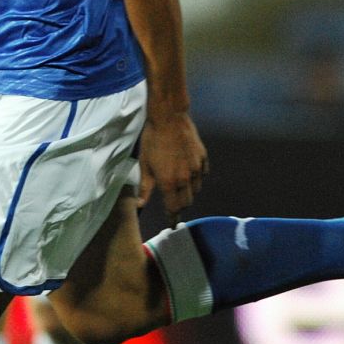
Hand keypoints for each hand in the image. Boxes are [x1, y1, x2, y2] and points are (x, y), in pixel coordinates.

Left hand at [139, 111, 207, 226]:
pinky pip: (203, 175)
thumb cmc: (152, 140)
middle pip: (187, 202)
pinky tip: (190, 172)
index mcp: (169, 183)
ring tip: (180, 186)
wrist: (169, 118)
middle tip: (174, 205)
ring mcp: (197, 168)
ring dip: (188, 192)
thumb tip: (140, 205)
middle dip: (180, 206)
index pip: (173, 208)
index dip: (173, 218)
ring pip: (196, 189)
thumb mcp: (144, 164)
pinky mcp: (203, 158)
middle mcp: (185, 179)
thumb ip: (145, 187)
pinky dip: (197, 178)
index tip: (173, 225)